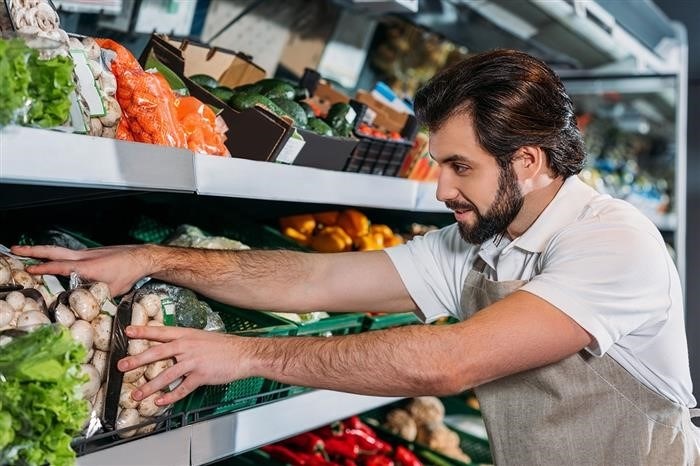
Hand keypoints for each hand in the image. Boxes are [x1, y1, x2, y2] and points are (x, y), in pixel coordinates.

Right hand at [10, 244, 154, 296]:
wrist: (141, 257)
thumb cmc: (128, 274)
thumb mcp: (111, 291)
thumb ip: (95, 297)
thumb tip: (85, 308)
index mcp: (87, 266)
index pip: (60, 266)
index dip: (44, 268)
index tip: (29, 270)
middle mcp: (83, 256)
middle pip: (53, 251)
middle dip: (32, 250)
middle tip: (14, 249)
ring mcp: (86, 252)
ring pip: (59, 250)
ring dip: (41, 250)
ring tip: (25, 252)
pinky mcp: (90, 252)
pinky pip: (69, 253)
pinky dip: (55, 254)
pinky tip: (50, 258)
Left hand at [117, 325, 251, 404]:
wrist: (243, 354)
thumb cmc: (224, 346)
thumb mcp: (202, 338)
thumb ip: (185, 342)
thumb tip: (170, 347)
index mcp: (186, 335)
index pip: (160, 332)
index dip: (143, 331)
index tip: (128, 331)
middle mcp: (187, 347)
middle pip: (157, 353)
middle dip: (138, 360)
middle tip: (122, 366)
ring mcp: (193, 361)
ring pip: (167, 374)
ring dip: (150, 386)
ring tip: (137, 394)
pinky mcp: (201, 376)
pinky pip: (182, 388)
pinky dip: (170, 397)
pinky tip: (161, 402)